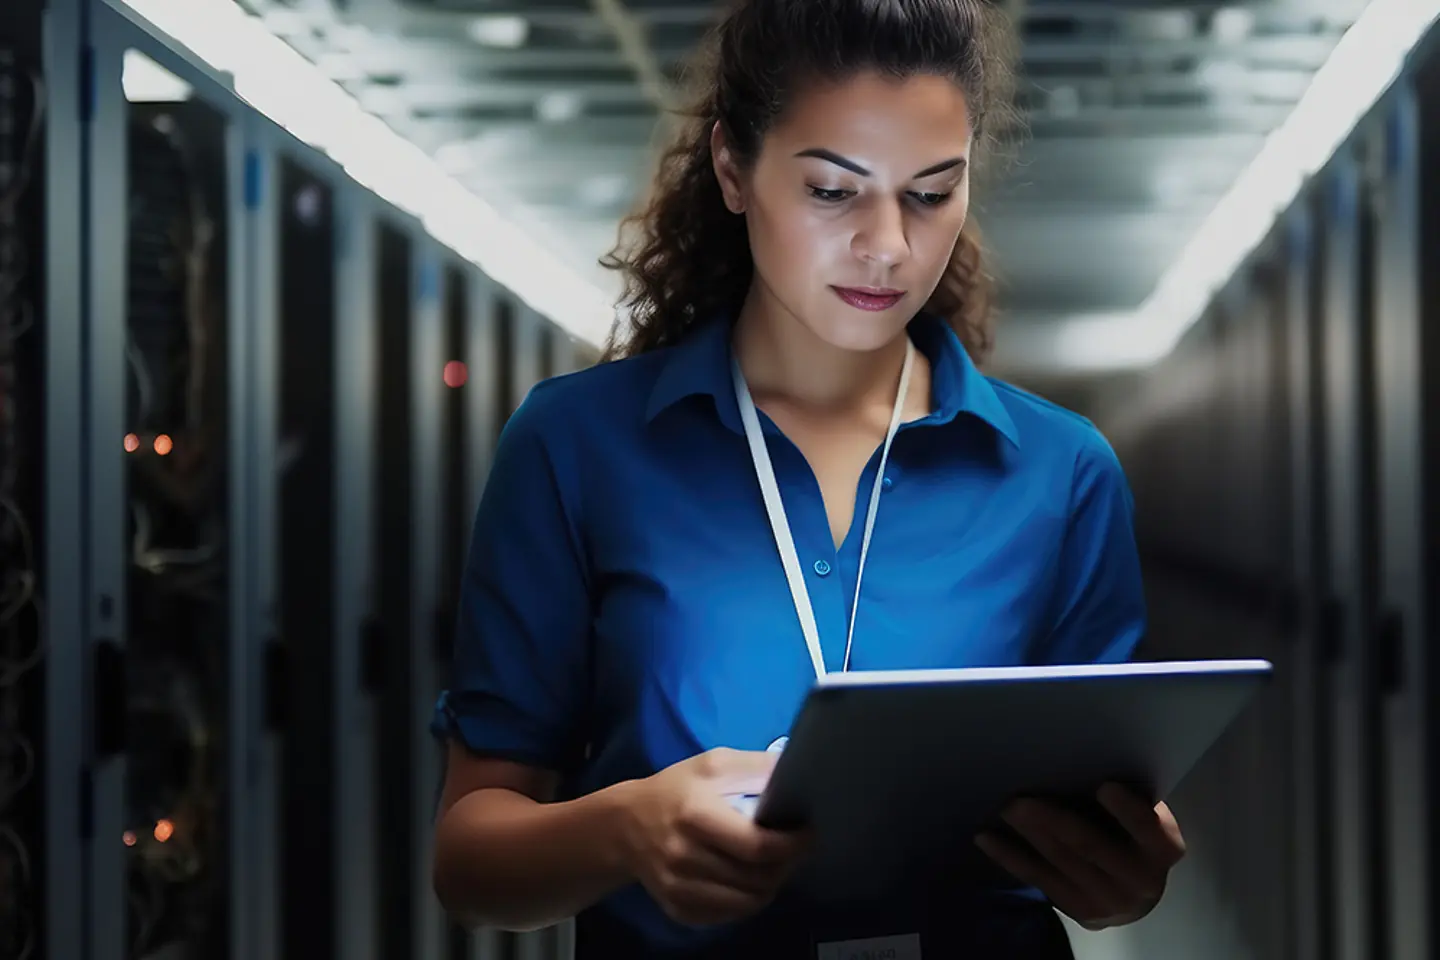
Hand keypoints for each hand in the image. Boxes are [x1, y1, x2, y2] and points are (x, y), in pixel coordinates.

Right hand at [620, 747, 807, 926]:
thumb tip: (797, 773)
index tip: (807, 833)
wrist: (624, 826)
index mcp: (696, 816)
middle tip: (792, 849)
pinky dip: (746, 902)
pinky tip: (747, 881)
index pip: (758, 846)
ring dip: (770, 886)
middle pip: (757, 879)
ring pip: (748, 903)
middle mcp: (685, 857)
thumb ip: (755, 767)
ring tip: (772, 865)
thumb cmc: (676, 790)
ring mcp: (679, 889)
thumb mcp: (713, 764)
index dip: (792, 844)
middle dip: (786, 865)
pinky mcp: (678, 910)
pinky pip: (728, 917)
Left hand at [974, 783, 1185, 929]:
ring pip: (1061, 863)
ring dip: (1029, 836)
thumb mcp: (1142, 817)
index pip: (1149, 829)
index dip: (1128, 811)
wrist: (1135, 894)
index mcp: (1163, 849)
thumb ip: (1127, 799)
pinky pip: (1039, 880)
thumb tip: (1081, 756)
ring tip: (1004, 809)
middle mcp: (1140, 881)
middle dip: (1053, 821)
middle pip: (1091, 847)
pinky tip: (986, 837)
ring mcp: (1108, 902)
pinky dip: (1010, 857)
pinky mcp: (1080, 913)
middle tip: (1020, 799)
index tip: (1104, 786)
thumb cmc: (1134, 836)